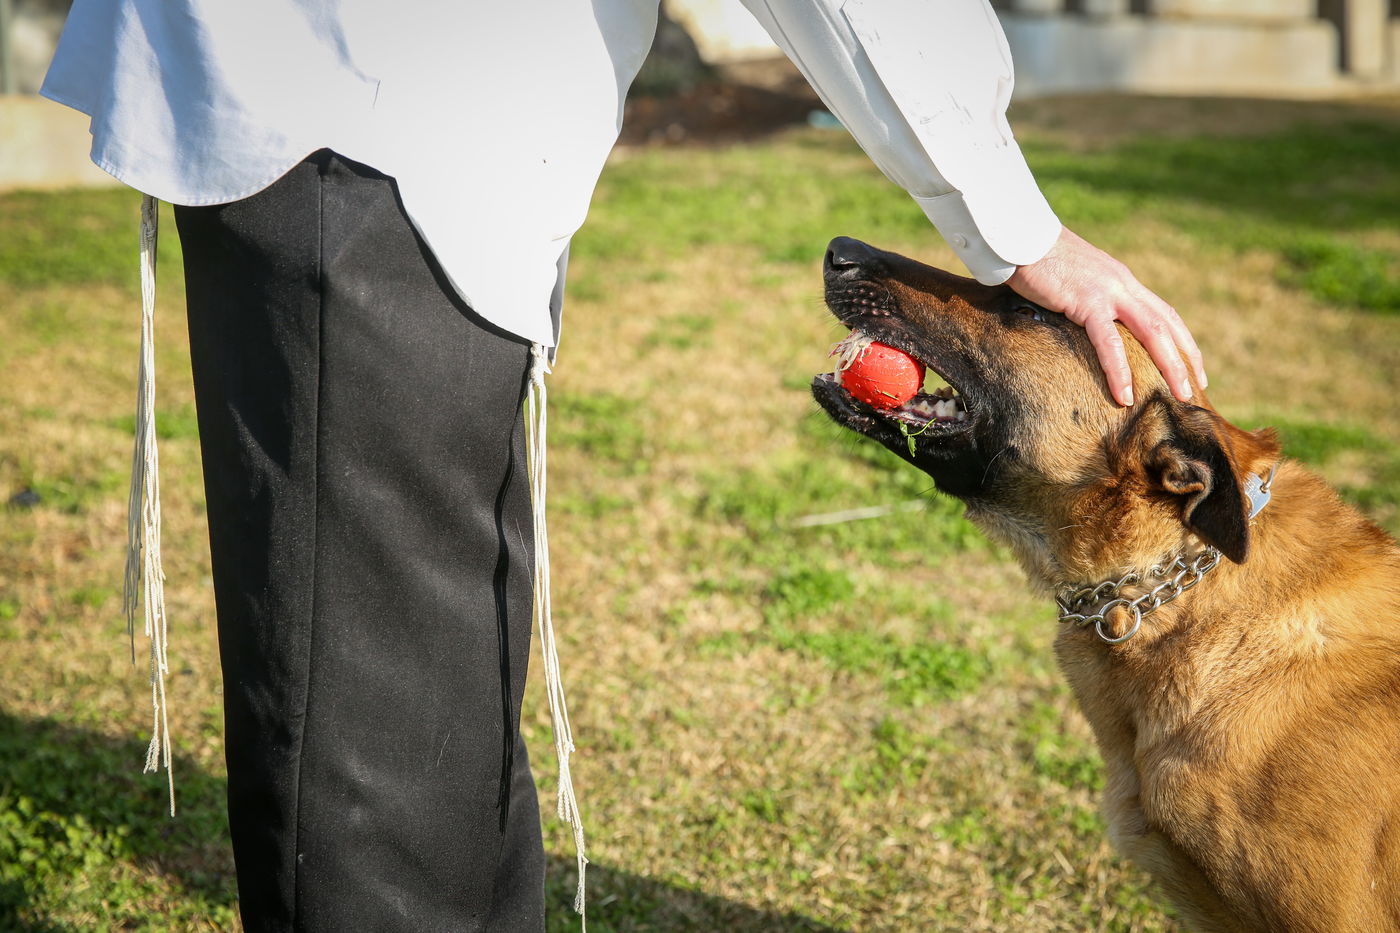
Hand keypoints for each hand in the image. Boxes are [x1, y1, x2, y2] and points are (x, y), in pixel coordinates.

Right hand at [1006, 226, 1204, 406]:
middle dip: (1185, 359)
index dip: (1181, 341)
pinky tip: (1125, 395)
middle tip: (1195, 392)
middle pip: (1166, 324)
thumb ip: (1085, 298)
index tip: (1191, 368)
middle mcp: (1122, 285)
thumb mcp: (1072, 280)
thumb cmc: (1036, 259)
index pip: (1162, 313)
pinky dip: (1119, 371)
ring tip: (1179, 396)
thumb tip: (1081, 323)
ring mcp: (1108, 292)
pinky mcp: (1087, 301)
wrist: (1019, 237)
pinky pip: (1109, 342)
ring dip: (1170, 366)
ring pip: (1152, 332)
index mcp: (1121, 280)